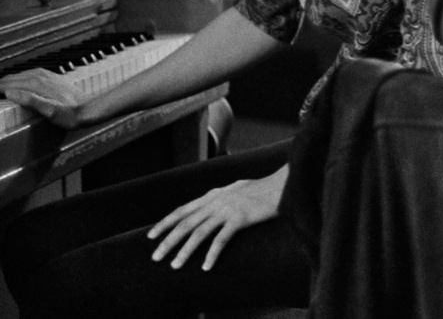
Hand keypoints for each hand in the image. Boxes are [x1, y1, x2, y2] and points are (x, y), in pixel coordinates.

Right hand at [0, 68, 86, 127]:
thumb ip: (29, 101)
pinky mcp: (52, 78)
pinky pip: (30, 74)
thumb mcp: (48, 111)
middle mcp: (41, 76)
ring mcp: (47, 76)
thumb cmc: (70, 114)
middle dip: (1, 84)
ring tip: (0, 87)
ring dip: (8, 81)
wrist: (89, 109)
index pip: (7, 83)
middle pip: (12, 78)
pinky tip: (19, 83)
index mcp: (36, 83)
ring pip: (20, 75)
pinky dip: (20, 78)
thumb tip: (10, 92)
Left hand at [148, 166, 286, 270]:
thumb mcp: (236, 189)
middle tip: (156, 256)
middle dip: (168, 241)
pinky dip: (211, 254)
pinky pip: (221, 239)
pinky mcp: (239, 218)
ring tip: (175, 265)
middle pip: (185, 223)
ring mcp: (226, 209)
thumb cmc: (262, 190)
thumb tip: (211, 203)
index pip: (182, 210)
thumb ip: (221, 197)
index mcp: (212, 195)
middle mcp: (215, 201)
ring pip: (198, 233)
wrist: (281, 186)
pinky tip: (206, 266)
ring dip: (185, 250)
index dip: (165, 223)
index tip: (151, 236)